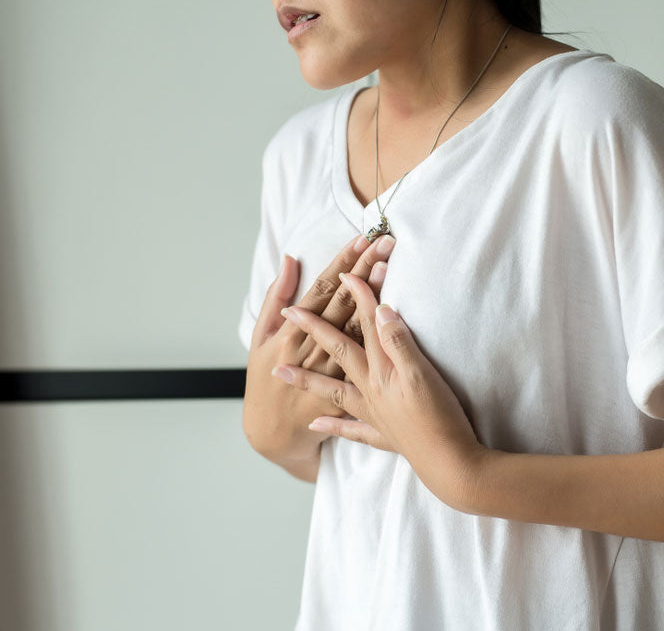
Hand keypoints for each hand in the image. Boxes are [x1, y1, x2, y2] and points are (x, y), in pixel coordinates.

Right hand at [242, 233, 395, 462]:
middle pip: (342, 302)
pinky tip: (392, 318)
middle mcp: (309, 349)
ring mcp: (328, 370)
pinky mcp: (344, 391)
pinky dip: (377, 340)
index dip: (341, 263)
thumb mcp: (259, 338)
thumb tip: (289, 260)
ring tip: (390, 269)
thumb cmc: (265, 380)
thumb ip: (276, 298)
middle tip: (385, 244)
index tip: (361, 239)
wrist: (273, 434)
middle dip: (363, 270)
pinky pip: (364, 362)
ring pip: (356, 328)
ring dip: (373, 296)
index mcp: (289, 332)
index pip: (320, 289)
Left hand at [272, 270, 487, 508]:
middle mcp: (371, 389)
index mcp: (382, 371)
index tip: (346, 273)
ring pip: (333, 390)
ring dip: (306, 379)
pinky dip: (331, 425)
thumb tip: (381, 311)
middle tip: (290, 311)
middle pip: (340, 352)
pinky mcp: (384, 435)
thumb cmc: (439, 417)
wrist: (448, 464)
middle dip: (316, 328)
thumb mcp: (422, 375)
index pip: (366, 325)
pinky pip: (350, 430)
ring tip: (279, 372)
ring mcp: (374, 413)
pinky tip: (315, 423)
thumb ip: (399, 342)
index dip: (359, 297)